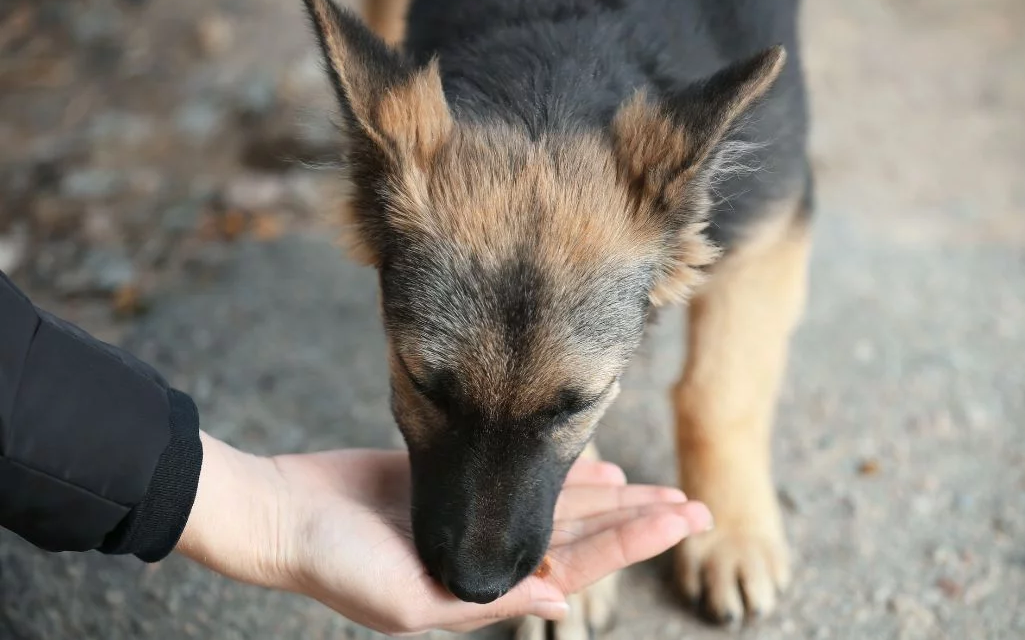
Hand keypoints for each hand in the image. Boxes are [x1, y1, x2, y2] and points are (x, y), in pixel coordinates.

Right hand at [177, 432, 711, 635]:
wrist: (282, 512)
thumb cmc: (334, 563)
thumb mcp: (406, 600)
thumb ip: (485, 599)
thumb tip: (556, 598)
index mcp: (484, 589)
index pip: (576, 564)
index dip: (633, 543)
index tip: (682, 521)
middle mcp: (489, 553)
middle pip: (582, 535)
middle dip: (640, 522)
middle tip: (697, 504)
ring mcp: (476, 514)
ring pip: (562, 506)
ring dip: (613, 500)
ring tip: (661, 491)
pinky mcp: (459, 480)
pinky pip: (524, 476)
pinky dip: (565, 475)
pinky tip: (601, 468)